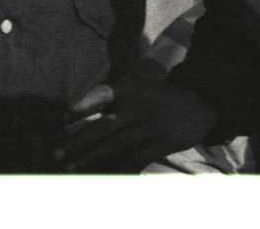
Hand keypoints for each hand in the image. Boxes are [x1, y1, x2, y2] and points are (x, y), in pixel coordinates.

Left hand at [55, 78, 219, 171]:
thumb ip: (111, 97)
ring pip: (116, 144)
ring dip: (92, 157)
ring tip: (73, 166)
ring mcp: (151, 126)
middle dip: (78, 141)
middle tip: (58, 153)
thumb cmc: (159, 95)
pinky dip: (121, 166)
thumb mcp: (136, 86)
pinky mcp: (164, 142)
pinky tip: (106, 174)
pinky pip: (138, 157)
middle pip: (103, 126)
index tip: (64, 118)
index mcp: (129, 89)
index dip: (83, 104)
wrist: (201, 101)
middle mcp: (138, 106)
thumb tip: (76, 111)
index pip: (101, 94)